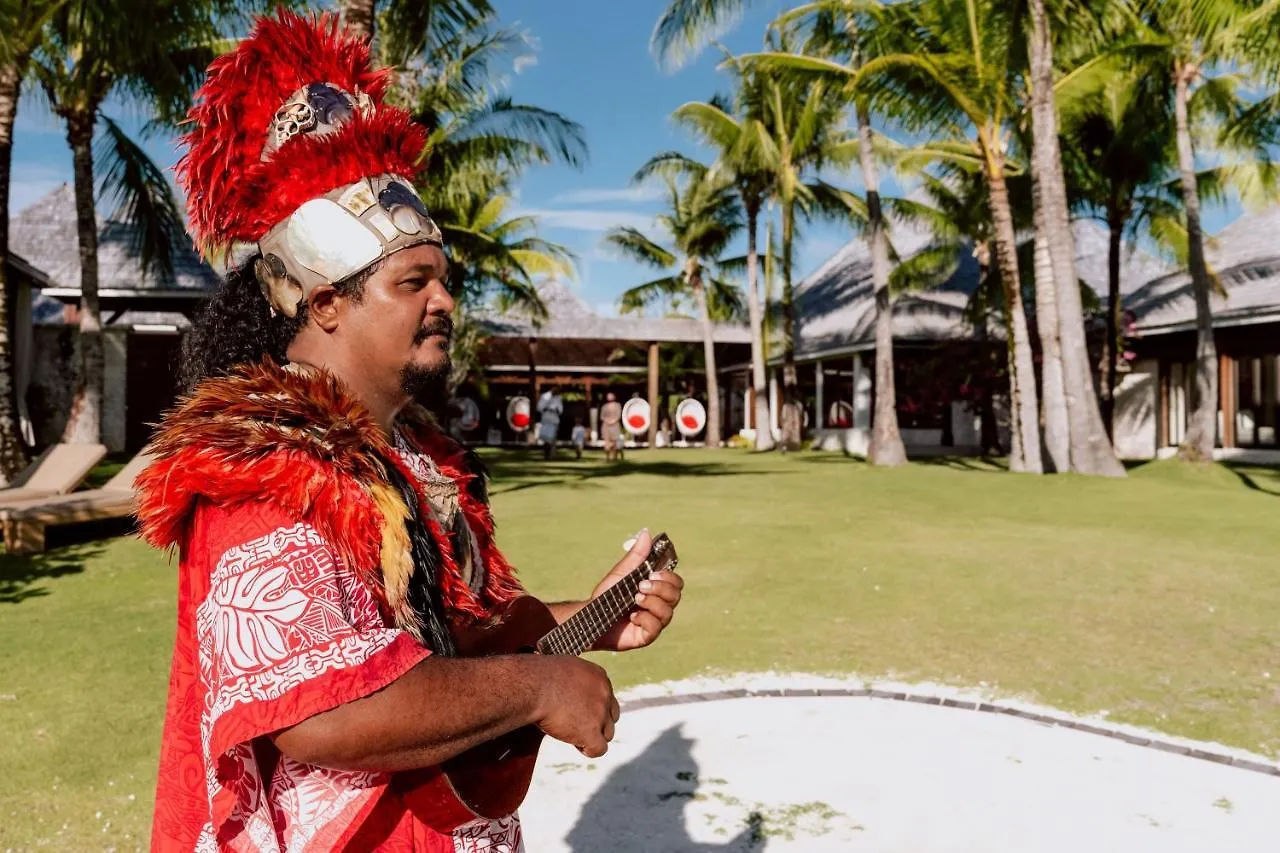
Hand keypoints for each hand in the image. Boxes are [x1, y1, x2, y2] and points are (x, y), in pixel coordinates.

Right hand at [533, 656, 619, 757]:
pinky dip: (588, 750)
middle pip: (611, 717)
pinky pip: (599, 749)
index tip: (577, 711)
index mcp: (599, 676)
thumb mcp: (565, 670)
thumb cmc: (539, 677)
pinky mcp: (591, 732)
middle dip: (596, 723)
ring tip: (571, 733)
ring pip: (607, 734)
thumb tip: (571, 691)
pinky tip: (575, 744)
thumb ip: (576, 681)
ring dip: (592, 736)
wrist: (532, 687)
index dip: (593, 708)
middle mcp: (604, 694)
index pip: (607, 698)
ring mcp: (600, 714)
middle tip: (575, 724)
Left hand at [591, 529, 683, 652]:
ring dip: (652, 602)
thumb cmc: (607, 594)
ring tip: (635, 598)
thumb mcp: (622, 572)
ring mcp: (654, 621)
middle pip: (676, 596)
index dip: (669, 578)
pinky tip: (631, 616)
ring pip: (668, 612)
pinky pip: (656, 627)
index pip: (676, 583)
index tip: (653, 574)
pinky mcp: (647, 635)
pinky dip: (644, 619)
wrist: (591, 616)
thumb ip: (636, 556)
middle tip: (640, 586)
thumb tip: (646, 532)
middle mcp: (659, 605)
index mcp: (657, 589)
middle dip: (661, 589)